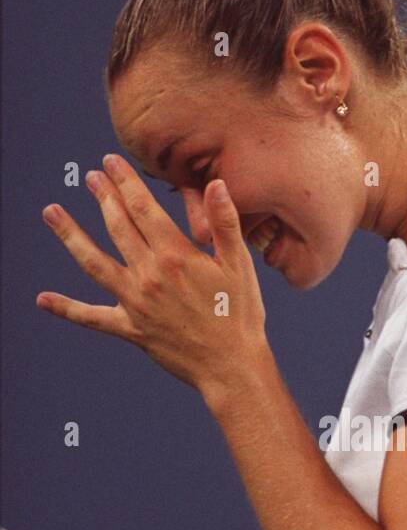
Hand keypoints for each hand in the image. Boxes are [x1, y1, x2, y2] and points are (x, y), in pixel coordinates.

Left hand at [38, 157, 268, 398]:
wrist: (231, 366)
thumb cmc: (241, 315)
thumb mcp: (240, 266)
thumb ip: (225, 223)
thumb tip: (215, 184)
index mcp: (176, 256)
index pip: (142, 208)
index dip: (125, 182)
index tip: (110, 162)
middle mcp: (149, 275)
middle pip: (118, 226)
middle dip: (103, 198)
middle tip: (91, 177)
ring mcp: (135, 303)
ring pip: (94, 262)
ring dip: (70, 235)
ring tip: (51, 212)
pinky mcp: (130, 329)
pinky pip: (92, 317)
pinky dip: (66, 308)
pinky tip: (43, 299)